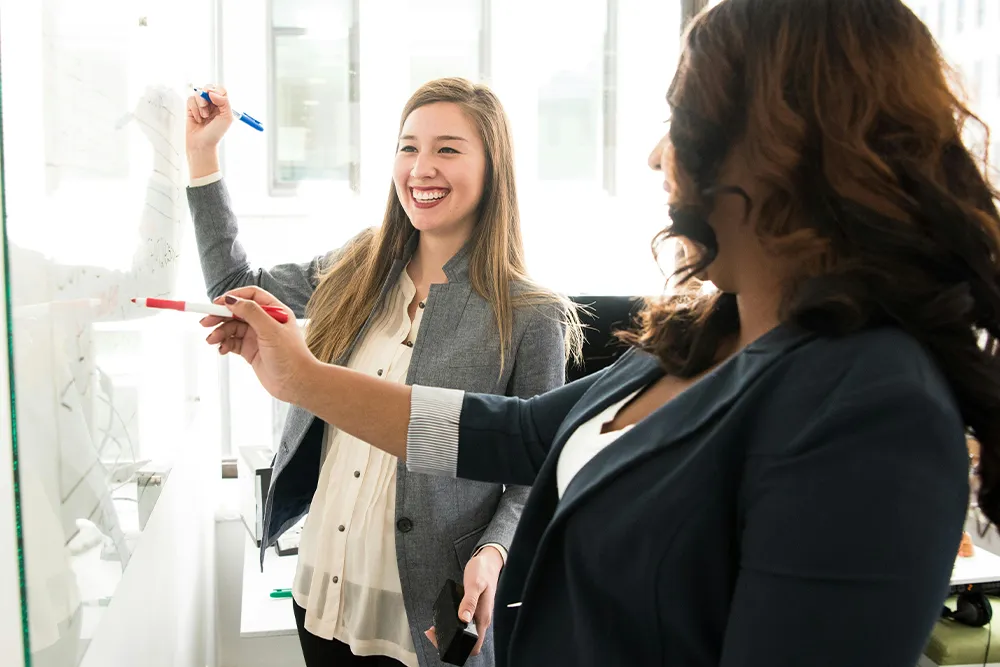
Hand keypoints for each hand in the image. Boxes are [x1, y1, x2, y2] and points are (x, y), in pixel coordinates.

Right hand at [185, 83, 232, 165]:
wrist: (202, 144)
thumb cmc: (216, 133)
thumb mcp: (227, 118)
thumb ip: (224, 102)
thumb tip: (212, 92)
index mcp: (223, 105)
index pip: (220, 89)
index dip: (216, 90)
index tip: (213, 97)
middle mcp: (213, 104)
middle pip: (208, 88)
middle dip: (206, 95)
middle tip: (206, 105)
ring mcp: (201, 105)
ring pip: (198, 94)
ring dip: (201, 105)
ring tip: (204, 116)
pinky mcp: (191, 108)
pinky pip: (190, 100)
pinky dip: (194, 109)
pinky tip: (197, 118)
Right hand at [201, 286, 312, 403]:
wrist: (296, 384)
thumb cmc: (291, 357)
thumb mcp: (270, 330)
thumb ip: (251, 313)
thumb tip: (232, 300)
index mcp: (275, 311)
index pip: (251, 296)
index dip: (234, 297)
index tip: (217, 303)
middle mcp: (266, 322)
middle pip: (238, 311)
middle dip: (220, 316)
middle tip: (205, 322)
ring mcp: (257, 336)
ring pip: (232, 328)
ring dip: (220, 332)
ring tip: (212, 340)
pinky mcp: (251, 351)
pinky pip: (233, 342)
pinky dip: (224, 344)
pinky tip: (221, 349)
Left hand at [425, 546, 503, 655]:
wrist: (488, 562)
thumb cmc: (483, 571)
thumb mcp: (475, 584)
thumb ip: (469, 601)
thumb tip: (464, 618)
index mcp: (483, 617)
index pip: (475, 645)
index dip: (459, 648)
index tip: (442, 639)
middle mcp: (481, 620)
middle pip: (467, 643)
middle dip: (449, 642)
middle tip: (433, 633)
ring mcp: (477, 616)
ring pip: (464, 634)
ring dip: (449, 634)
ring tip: (434, 628)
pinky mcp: (473, 611)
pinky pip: (462, 624)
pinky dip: (451, 625)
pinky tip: (442, 619)